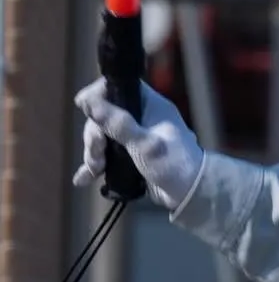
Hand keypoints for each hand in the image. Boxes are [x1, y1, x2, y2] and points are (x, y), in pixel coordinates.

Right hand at [73, 78, 204, 210]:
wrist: (191, 195)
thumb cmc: (174, 164)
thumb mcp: (144, 143)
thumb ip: (117, 123)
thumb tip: (87, 100)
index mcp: (150, 106)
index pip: (118, 87)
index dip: (98, 95)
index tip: (84, 108)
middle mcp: (142, 117)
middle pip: (104, 115)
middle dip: (94, 135)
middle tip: (97, 155)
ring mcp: (135, 136)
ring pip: (102, 136)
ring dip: (94, 153)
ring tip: (96, 170)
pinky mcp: (130, 155)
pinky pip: (107, 154)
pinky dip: (95, 165)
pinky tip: (84, 178)